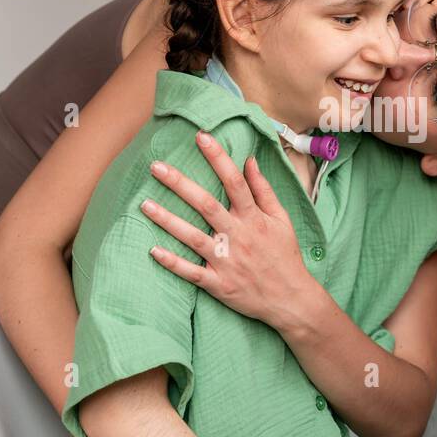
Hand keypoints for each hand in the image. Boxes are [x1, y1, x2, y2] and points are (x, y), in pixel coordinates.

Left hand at [141, 131, 318, 331]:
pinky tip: (152, 250)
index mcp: (254, 218)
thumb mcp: (281, 220)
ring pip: (192, 237)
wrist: (291, 299)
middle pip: (206, 205)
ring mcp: (227, 261)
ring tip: (144, 204)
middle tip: (156, 166)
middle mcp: (238, 236)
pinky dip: (172, 262)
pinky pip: (191, 273)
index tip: (201, 137)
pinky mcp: (219, 284)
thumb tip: (249, 161)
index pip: (234, 181)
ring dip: (168, 220)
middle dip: (180, 184)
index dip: (218, 157)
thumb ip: (264, 190)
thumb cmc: (285, 256)